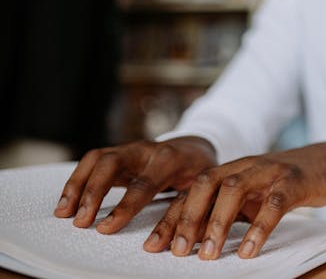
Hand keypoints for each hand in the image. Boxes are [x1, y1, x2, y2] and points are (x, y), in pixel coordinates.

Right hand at [54, 137, 216, 233]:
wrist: (197, 146)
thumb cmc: (200, 170)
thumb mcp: (204, 186)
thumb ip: (193, 206)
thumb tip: (186, 235)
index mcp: (170, 159)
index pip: (143, 184)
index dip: (124, 207)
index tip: (105, 228)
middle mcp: (146, 150)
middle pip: (112, 163)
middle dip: (94, 191)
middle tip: (81, 221)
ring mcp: (130, 150)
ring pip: (97, 159)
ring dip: (77, 185)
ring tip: (64, 212)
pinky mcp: (118, 154)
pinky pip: (92, 162)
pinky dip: (76, 180)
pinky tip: (67, 202)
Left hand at [143, 141, 325, 259]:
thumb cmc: (283, 183)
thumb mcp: (252, 195)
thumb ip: (226, 210)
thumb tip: (194, 242)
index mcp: (230, 169)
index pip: (193, 190)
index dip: (172, 217)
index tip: (154, 245)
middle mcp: (244, 166)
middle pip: (206, 183)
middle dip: (188, 217)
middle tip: (178, 250)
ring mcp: (269, 171)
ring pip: (234, 189)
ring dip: (217, 223)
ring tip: (209, 255)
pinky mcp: (293, 182)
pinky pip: (274, 204)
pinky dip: (259, 228)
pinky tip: (249, 250)